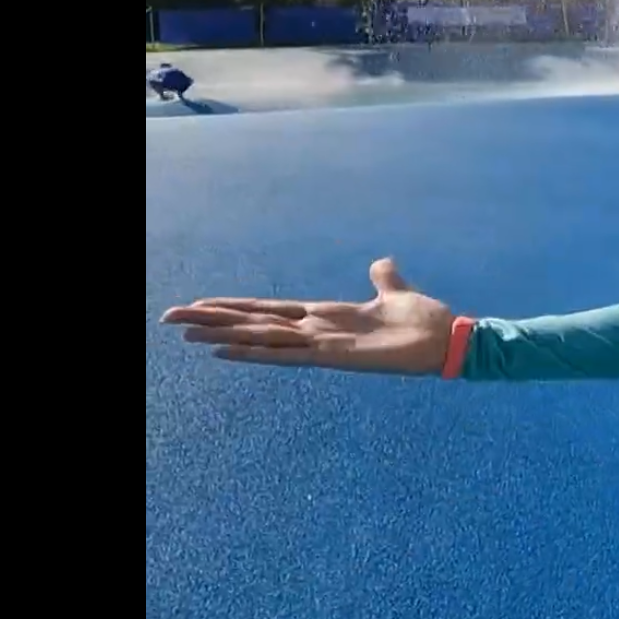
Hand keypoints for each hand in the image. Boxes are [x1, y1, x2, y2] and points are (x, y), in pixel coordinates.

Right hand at [159, 258, 458, 374]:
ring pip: (262, 337)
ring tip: (187, 333)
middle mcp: (317, 332)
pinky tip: (226, 351)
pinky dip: (257, 351)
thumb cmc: (423, 321)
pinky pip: (288, 353)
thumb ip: (384, 279)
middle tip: (170, 318)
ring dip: (224, 334)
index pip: (272, 311)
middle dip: (214, 321)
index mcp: (327, 317)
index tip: (202, 304)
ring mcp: (322, 345)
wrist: (447, 339)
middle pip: (256, 323)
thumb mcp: (398, 292)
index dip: (237, 308)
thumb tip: (381, 262)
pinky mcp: (334, 356)